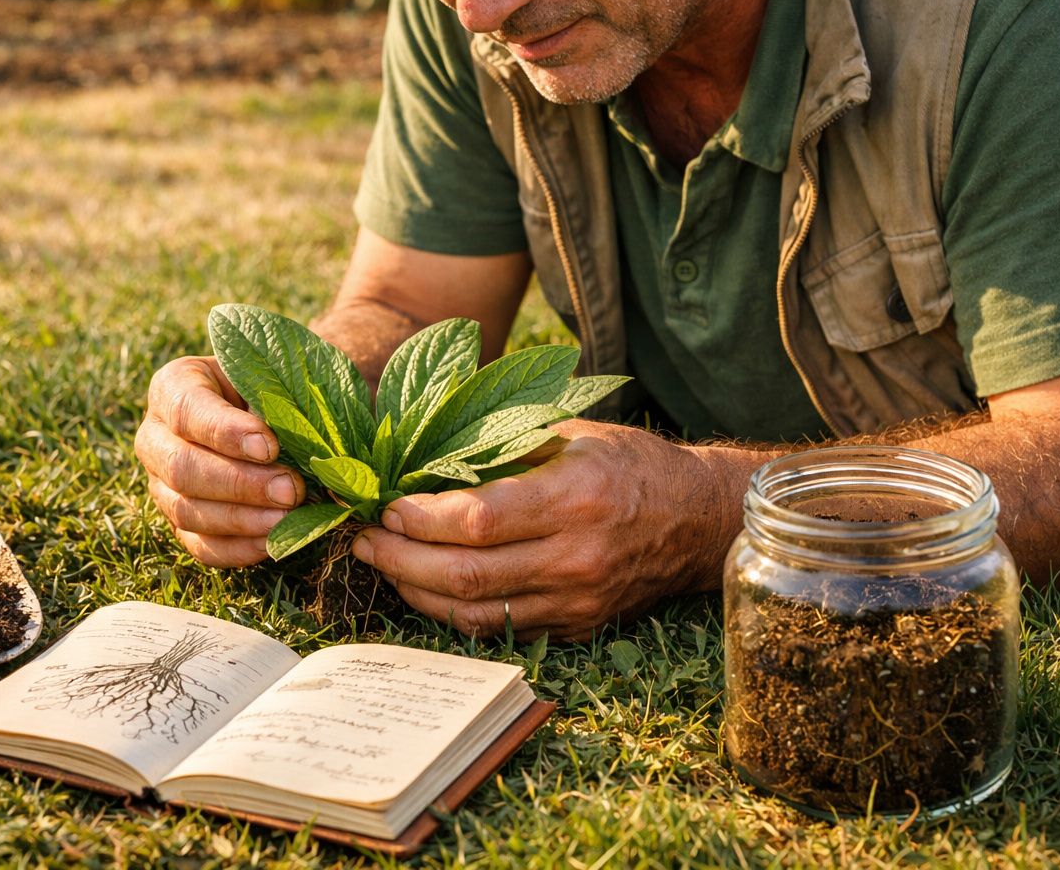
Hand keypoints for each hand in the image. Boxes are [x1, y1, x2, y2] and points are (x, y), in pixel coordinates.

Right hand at [134, 356, 304, 566]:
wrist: (260, 413)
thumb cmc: (267, 386)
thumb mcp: (268, 378)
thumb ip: (277, 401)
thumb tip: (300, 443)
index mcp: (172, 387)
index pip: (186, 410)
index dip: (225, 432)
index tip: (269, 446)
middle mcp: (155, 437)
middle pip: (181, 467)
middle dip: (239, 483)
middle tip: (289, 489)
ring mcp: (161, 484)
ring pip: (186, 510)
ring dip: (241, 519)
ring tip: (286, 517)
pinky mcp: (179, 522)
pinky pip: (199, 545)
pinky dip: (237, 548)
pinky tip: (273, 541)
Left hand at [351, 421, 727, 639]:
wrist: (697, 520)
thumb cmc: (629, 464)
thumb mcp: (571, 432)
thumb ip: (501, 445)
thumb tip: (419, 457)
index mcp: (575, 497)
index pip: (478, 520)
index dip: (420, 518)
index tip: (385, 504)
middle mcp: (576, 556)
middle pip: (465, 573)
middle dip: (399, 558)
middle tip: (363, 539)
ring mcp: (577, 600)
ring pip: (474, 611)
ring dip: (414, 591)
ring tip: (381, 562)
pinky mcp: (576, 626)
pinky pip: (499, 625)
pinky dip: (451, 610)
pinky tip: (422, 586)